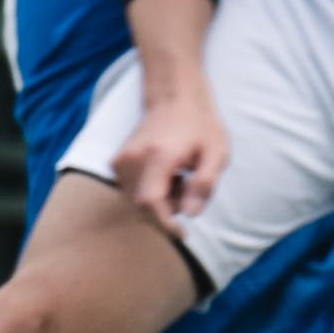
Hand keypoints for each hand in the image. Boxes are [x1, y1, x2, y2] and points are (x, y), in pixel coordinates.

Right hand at [111, 69, 226, 228]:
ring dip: (161, 200)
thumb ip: (204, 184)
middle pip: (143, 205)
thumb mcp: (217, 153)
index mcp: (158, 156)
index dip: (165, 225)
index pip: (150, 202)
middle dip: (168, 208)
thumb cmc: (200, 125)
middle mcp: (132, 159)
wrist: (173, 98)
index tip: (183, 234)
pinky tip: (167, 175)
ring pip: (137, 200)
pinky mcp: (117, 163)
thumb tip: (189, 214)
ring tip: (180, 178)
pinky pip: (132, 192)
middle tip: (189, 186)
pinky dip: (151, 192)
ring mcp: (120, 161)